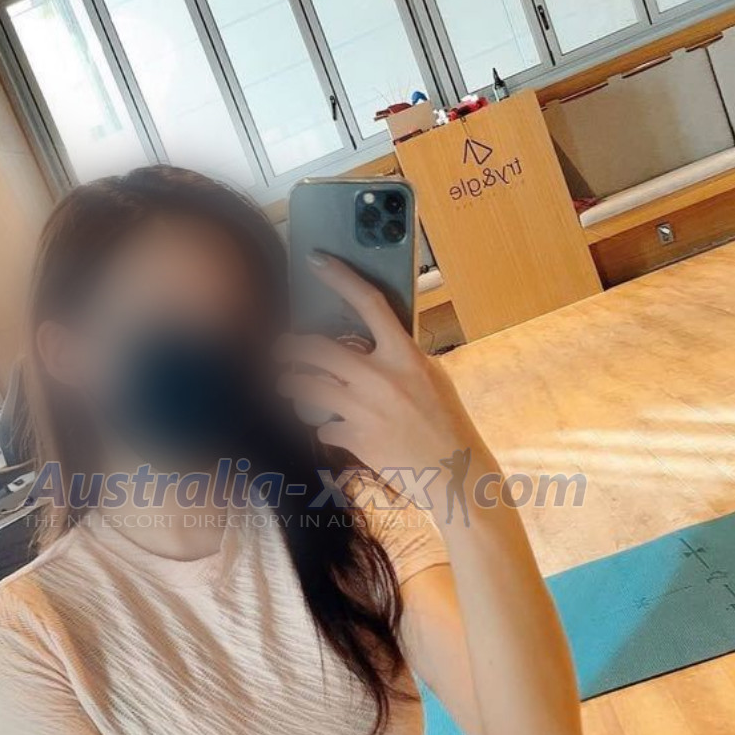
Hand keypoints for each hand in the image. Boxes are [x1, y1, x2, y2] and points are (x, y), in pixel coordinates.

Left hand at [276, 255, 480, 476]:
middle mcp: (382, 378)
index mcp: (406, 356)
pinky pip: (324, 426)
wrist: (454, 473)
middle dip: (290, 348)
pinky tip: (332, 428)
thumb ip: (401, 359)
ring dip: (291, 384)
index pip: (370, 303)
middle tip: (280, 350)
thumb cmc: (447, 424)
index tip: (316, 262)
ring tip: (286, 384)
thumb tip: (374, 344)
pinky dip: (325, 427)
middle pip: (319, 349)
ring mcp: (365, 409)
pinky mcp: (356, 439)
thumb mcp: (432, 378)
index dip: (340, 278)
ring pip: (309, 387)